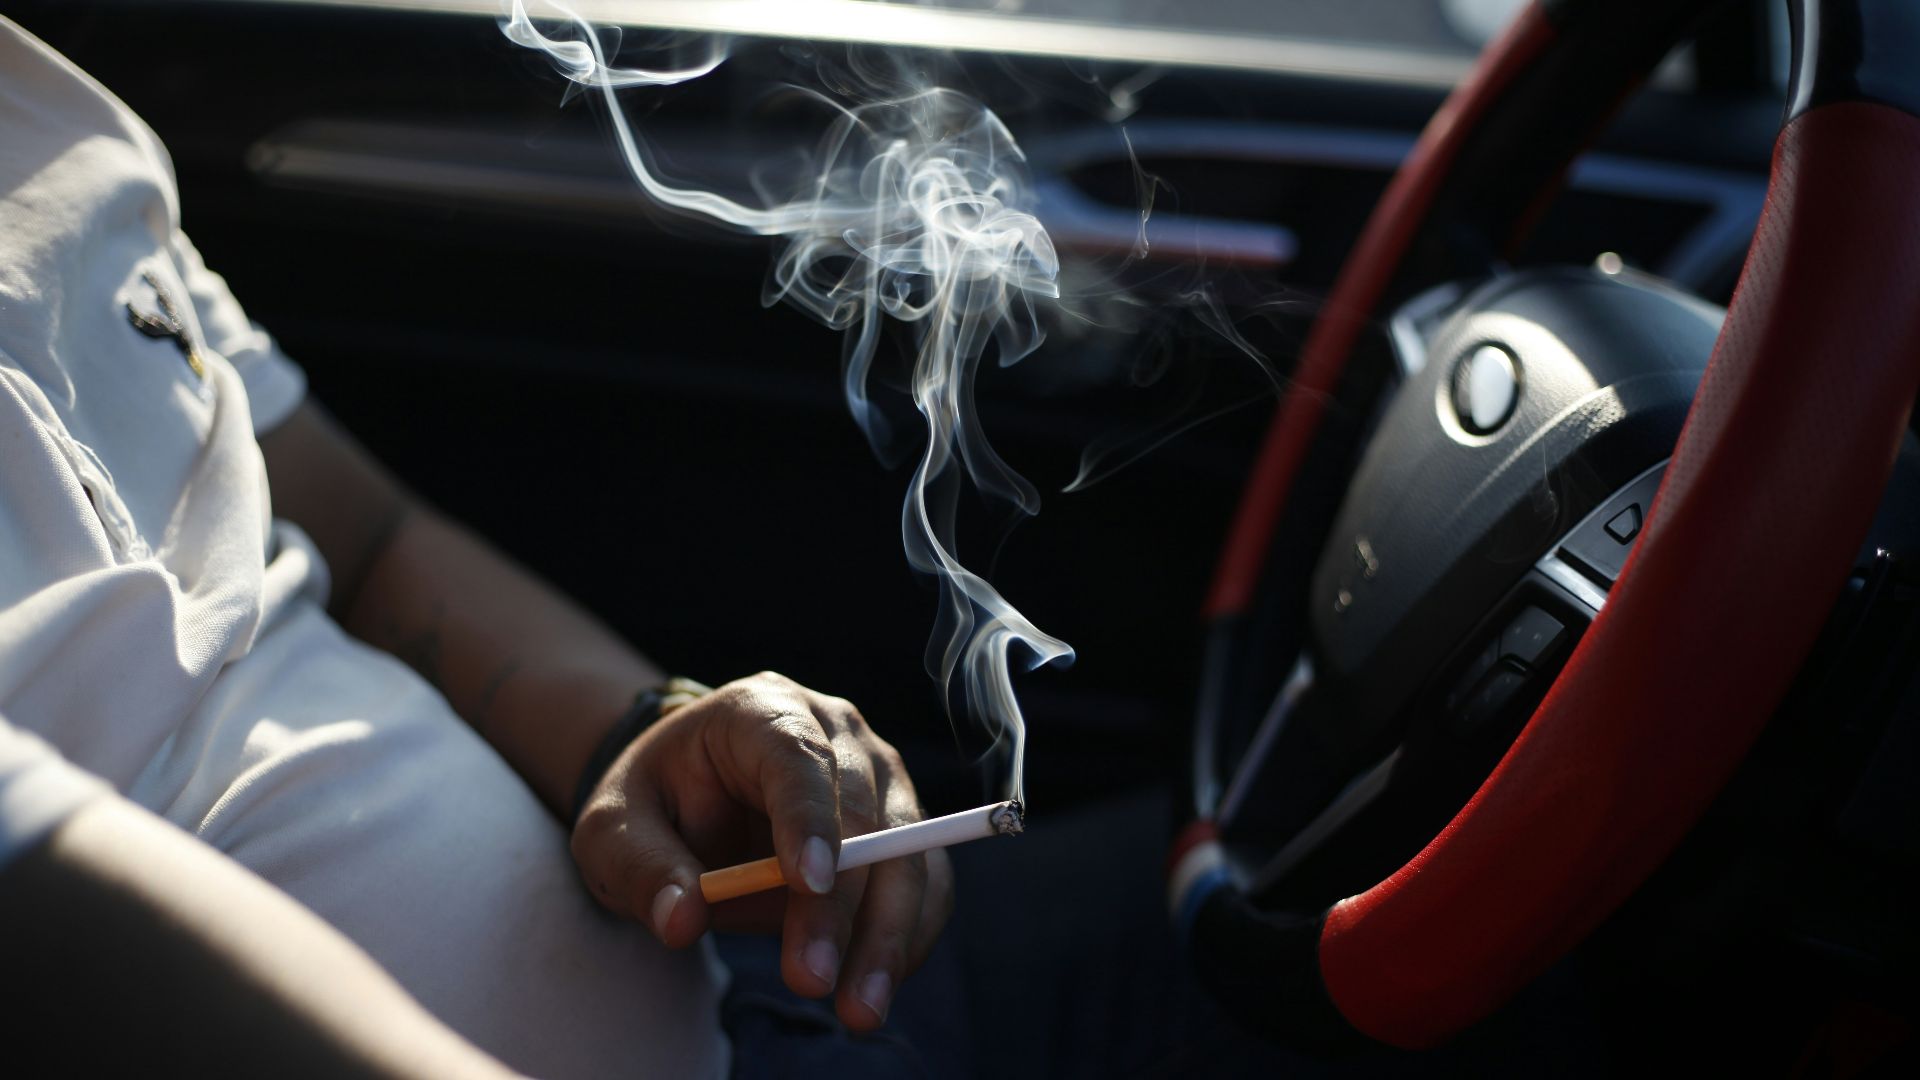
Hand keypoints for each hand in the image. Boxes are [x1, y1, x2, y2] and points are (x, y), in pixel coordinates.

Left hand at [571, 671, 953, 1029]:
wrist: (690, 799)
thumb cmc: (654, 805)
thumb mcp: (614, 830)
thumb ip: (642, 869)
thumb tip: (681, 920)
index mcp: (760, 711)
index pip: (797, 756)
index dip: (809, 818)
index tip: (806, 884)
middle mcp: (835, 732)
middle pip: (862, 812)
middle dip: (841, 904)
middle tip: (812, 979)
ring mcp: (878, 777)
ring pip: (909, 851)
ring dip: (890, 933)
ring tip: (857, 1007)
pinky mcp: (901, 828)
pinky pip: (926, 881)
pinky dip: (909, 936)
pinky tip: (874, 985)